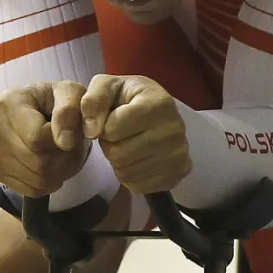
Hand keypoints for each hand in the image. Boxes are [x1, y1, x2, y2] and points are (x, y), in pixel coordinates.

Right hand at [0, 81, 90, 196]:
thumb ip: (70, 110)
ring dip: (59, 172)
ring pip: (37, 179)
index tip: (70, 132)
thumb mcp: (72, 94)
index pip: (38, 138)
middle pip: (38, 161)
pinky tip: (48, 164)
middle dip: (63, 158)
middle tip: (68, 146)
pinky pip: (30, 189)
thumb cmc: (58, 101)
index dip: (63, 141)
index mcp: (9, 102)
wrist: (42, 112)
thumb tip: (64, 140)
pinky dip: (47, 182)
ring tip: (59, 153)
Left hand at [81, 74, 191, 194]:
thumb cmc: (129, 97)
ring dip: (119, 162)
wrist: (158, 110)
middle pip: (119, 154)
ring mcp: (180, 152)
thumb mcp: (107, 86)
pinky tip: (138, 159)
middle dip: (110, 146)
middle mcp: (174, 128)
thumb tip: (92, 131)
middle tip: (118, 136)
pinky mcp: (180, 171)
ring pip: (126, 173)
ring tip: (127, 145)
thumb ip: (93, 100)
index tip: (111, 119)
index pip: (112, 129)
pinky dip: (131, 177)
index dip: (103, 127)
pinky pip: (139, 186)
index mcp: (158, 102)